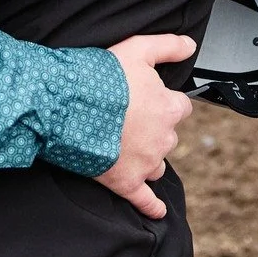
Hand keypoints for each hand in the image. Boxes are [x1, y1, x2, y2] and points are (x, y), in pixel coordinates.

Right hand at [96, 33, 195, 218]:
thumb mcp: (136, 49)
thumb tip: (190, 46)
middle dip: (153, 130)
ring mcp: (146, 162)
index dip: (164, 102)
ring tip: (125, 148)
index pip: (180, 106)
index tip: (148, 99)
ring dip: (147, 158)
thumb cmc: (100, 76)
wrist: (67, 105)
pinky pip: (145, 200)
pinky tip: (157, 211)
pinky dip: (152, 206)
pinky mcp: (126, 182)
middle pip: (168, 136)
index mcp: (168, 107)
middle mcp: (163, 137)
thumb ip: (167, 46)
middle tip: (128, 119)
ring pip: (157, 164)